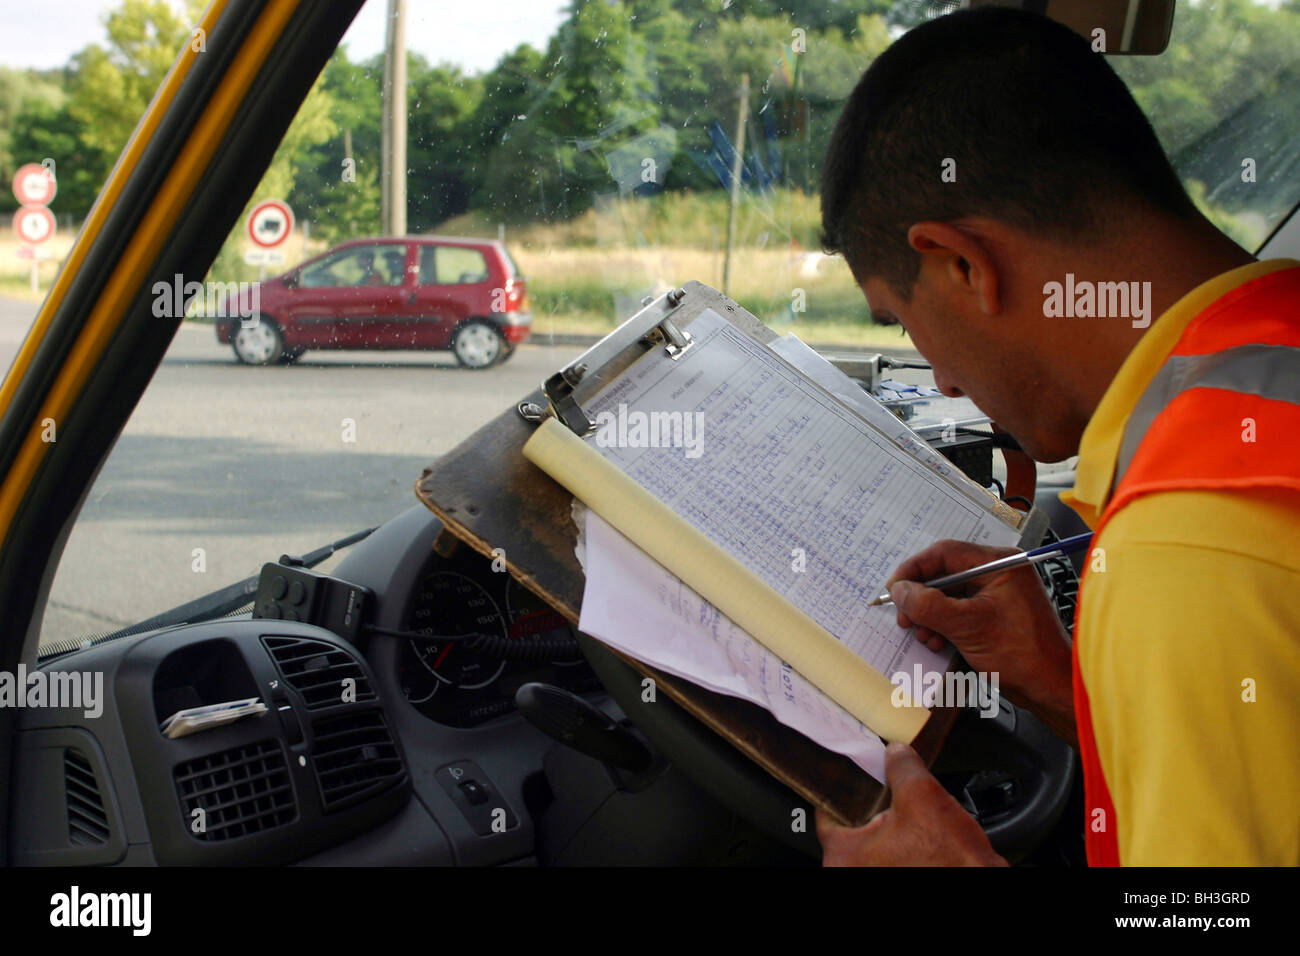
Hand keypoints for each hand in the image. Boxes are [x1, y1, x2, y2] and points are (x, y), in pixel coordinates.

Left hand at [817, 743, 1006, 865]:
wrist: (981, 883)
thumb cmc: (951, 861)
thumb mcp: (924, 796)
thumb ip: (903, 767)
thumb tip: (896, 753)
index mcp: (844, 856)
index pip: (828, 810)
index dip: (846, 785)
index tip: (854, 774)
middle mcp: (852, 872)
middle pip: (854, 824)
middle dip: (873, 805)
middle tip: (890, 790)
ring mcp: (875, 877)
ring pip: (876, 841)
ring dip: (893, 825)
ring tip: (913, 815)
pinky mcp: (898, 878)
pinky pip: (894, 856)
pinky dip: (905, 842)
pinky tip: (925, 834)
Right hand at [886, 539, 1075, 743]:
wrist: (1051, 688)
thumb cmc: (1023, 655)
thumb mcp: (967, 626)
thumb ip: (929, 605)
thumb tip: (899, 591)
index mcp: (999, 564)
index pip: (945, 553)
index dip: (914, 569)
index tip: (894, 588)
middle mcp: (998, 573)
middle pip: (944, 574)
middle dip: (921, 598)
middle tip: (905, 617)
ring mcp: (996, 594)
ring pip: (948, 595)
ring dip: (930, 615)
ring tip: (924, 634)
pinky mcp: (993, 614)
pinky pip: (958, 611)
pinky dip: (943, 624)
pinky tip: (937, 641)